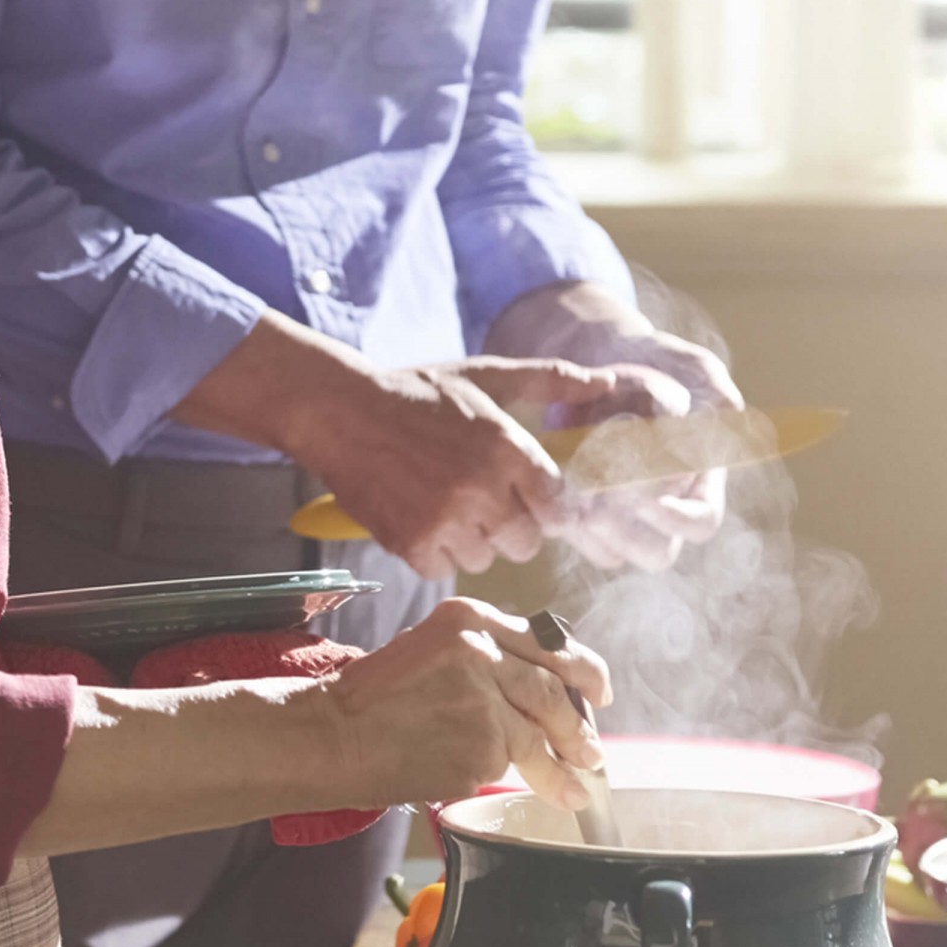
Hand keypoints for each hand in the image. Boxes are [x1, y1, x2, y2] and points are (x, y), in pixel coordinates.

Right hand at [172, 310, 618, 579]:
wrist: (340, 412)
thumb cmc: (418, 393)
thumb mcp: (486, 377)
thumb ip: (550, 380)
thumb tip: (607, 383)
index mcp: (507, 447)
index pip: (557, 507)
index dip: (543, 504)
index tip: (524, 494)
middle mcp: (482, 488)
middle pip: (527, 542)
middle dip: (509, 524)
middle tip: (478, 496)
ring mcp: (446, 521)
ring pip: (486, 559)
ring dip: (471, 539)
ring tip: (444, 502)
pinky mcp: (412, 545)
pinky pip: (445, 569)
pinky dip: (435, 551)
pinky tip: (420, 516)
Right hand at [312, 599, 612, 810]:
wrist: (331, 735)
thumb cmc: (372, 698)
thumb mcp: (431, 650)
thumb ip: (484, 658)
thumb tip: (536, 689)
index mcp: (471, 620)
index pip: (548, 642)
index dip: (583, 670)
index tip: (598, 691)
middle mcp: (483, 652)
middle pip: (553, 690)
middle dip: (580, 725)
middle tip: (593, 749)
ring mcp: (485, 701)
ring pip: (539, 735)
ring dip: (564, 765)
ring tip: (576, 786)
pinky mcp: (480, 746)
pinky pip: (507, 763)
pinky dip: (514, 776)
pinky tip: (517, 786)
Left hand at [488, 281, 745, 570]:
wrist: (600, 360)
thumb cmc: (655, 362)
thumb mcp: (692, 366)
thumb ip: (715, 388)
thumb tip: (731, 413)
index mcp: (700, 484)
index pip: (701, 522)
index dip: (678, 517)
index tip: (647, 496)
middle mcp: (664, 512)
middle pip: (656, 553)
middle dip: (628, 529)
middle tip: (598, 495)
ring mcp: (623, 520)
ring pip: (611, 553)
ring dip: (591, 527)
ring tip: (573, 484)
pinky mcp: (583, 516)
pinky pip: (575, 539)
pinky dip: (563, 517)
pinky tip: (554, 483)